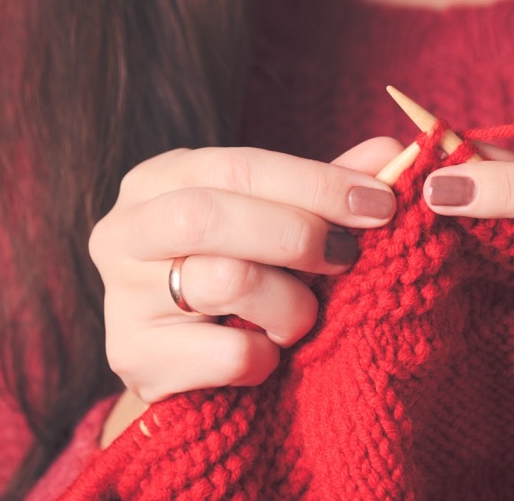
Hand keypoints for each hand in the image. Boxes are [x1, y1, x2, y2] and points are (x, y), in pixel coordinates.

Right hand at [88, 139, 399, 406]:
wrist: (188, 362)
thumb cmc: (242, 268)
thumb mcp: (280, 217)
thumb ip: (329, 186)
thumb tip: (392, 152)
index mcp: (158, 179)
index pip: (238, 164)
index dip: (314, 182)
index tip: (379, 202)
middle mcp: (124, 231)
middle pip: (211, 216)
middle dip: (298, 234)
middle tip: (347, 255)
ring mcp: (121, 299)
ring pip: (226, 282)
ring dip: (291, 305)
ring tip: (301, 315)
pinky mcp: (135, 360)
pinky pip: (229, 354)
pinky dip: (268, 357)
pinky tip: (267, 352)